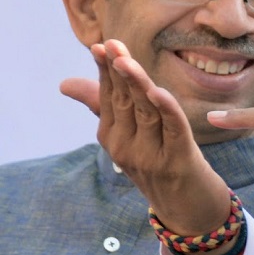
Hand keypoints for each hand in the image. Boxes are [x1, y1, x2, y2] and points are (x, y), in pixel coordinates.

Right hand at [63, 39, 229, 236]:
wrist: (187, 208)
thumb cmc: (159, 163)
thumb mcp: (131, 134)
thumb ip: (103, 106)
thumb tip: (65, 83)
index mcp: (113, 138)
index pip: (109, 98)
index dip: (107, 71)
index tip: (103, 45)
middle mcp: (127, 147)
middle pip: (124, 102)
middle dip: (120, 72)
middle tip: (114, 46)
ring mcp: (151, 156)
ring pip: (145, 112)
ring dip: (138, 85)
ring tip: (128, 61)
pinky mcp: (178, 161)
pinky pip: (173, 130)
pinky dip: (167, 109)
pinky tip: (159, 92)